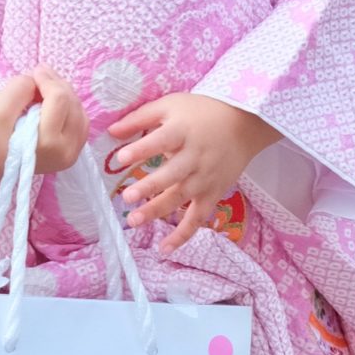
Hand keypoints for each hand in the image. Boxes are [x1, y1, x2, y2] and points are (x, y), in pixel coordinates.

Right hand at [0, 67, 87, 180]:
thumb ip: (19, 89)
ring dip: (63, 94)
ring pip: (80, 110)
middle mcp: (66, 152)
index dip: (48, 79)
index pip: (59, 99)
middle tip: (38, 75)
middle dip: (56, 84)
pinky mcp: (73, 152)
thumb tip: (38, 80)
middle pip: (73, 103)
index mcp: (48, 144)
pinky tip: (52, 102)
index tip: (34, 70)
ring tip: (44, 87)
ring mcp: (72, 154)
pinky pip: (80, 121)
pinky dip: (68, 107)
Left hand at [108, 94, 280, 252]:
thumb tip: (111, 131)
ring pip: (181, 197)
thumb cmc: (201, 112)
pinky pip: (198, 218)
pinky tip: (164, 248)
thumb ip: (140, 118)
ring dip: (158, 210)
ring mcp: (205, 177)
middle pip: (172, 174)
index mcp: (183, 131)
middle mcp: (195, 156)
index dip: (142, 150)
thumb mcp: (170, 105)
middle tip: (127, 197)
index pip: (162, 141)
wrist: (243, 123)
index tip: (121, 158)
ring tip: (134, 221)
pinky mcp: (212, 193)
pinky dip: (183, 235)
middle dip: (149, 187)